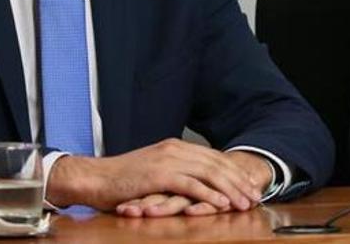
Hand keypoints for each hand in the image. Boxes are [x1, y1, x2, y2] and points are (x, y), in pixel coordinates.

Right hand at [113, 151, 273, 217]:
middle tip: (255, 195)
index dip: (234, 172)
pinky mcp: (159, 175)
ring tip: (245, 202)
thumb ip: (174, 172)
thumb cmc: (121, 180)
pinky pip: (191, 185)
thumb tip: (195, 183)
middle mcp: (175, 149)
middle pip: (216, 164)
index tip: (249, 185)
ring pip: (209, 173)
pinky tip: (222, 204)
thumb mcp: (153, 171)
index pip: (213, 157)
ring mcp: (167, 161)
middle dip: (239, 181)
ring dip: (230, 189)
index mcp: (175, 147)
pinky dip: (209, 194)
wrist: (94, 177)